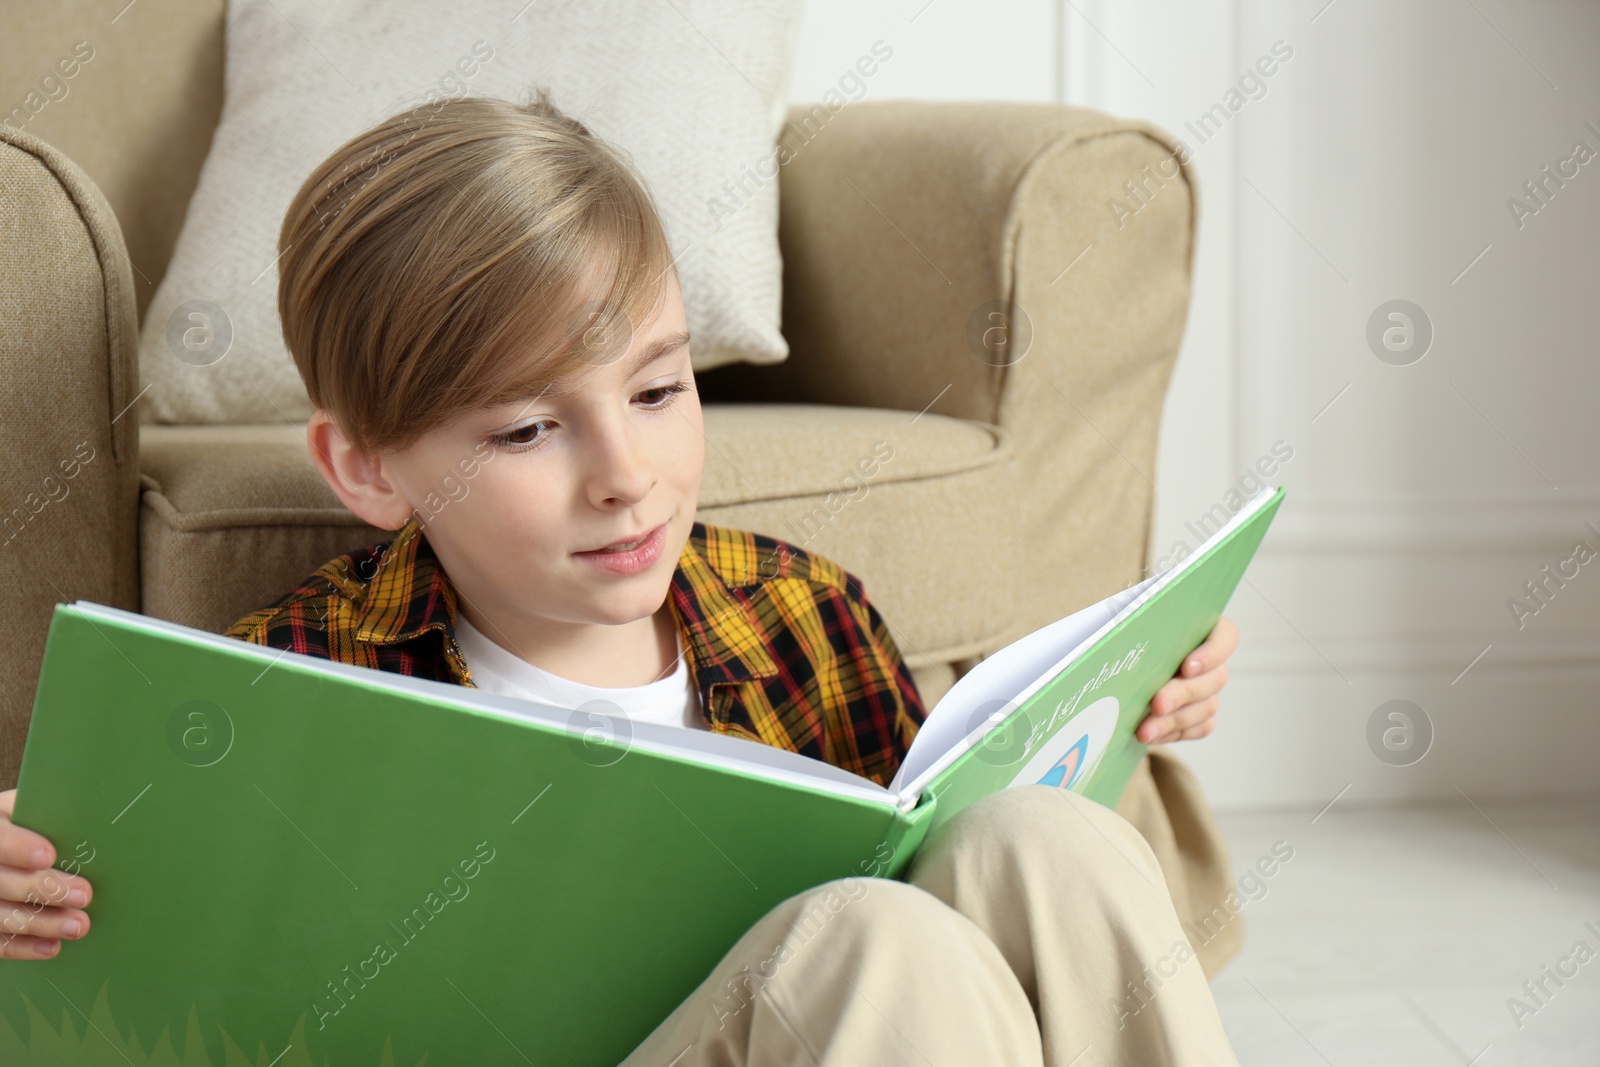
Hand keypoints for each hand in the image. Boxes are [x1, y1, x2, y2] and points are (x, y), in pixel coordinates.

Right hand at [0, 789, 92, 958]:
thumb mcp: (34, 811)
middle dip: (45, 889)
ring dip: (42, 923)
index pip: (0, 840)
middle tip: (84, 894)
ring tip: (78, 926)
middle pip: (2, 882)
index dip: (19, 848)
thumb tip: (92, 819)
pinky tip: (52, 947)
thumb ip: (53, 816)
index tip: (49, 855)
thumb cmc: (32, 825)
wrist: (8, 848)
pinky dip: (24, 947)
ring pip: (1, 916)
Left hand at [1137, 616, 1238, 743]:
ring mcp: (1209, 689)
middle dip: (1183, 694)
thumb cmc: (1127, 634)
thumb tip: (1126, 639)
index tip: (1187, 667)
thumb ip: (1138, 626)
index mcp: (1203, 628)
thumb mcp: (1131, 621)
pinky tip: (1151, 735)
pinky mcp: (1202, 714)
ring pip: (1206, 707)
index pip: (1226, 638)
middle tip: (1157, 704)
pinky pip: (1200, 728)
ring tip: (1144, 730)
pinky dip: (1175, 733)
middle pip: (1215, 679)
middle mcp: (1212, 660)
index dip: (1211, 654)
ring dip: (1174, 721)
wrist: (1121, 666)